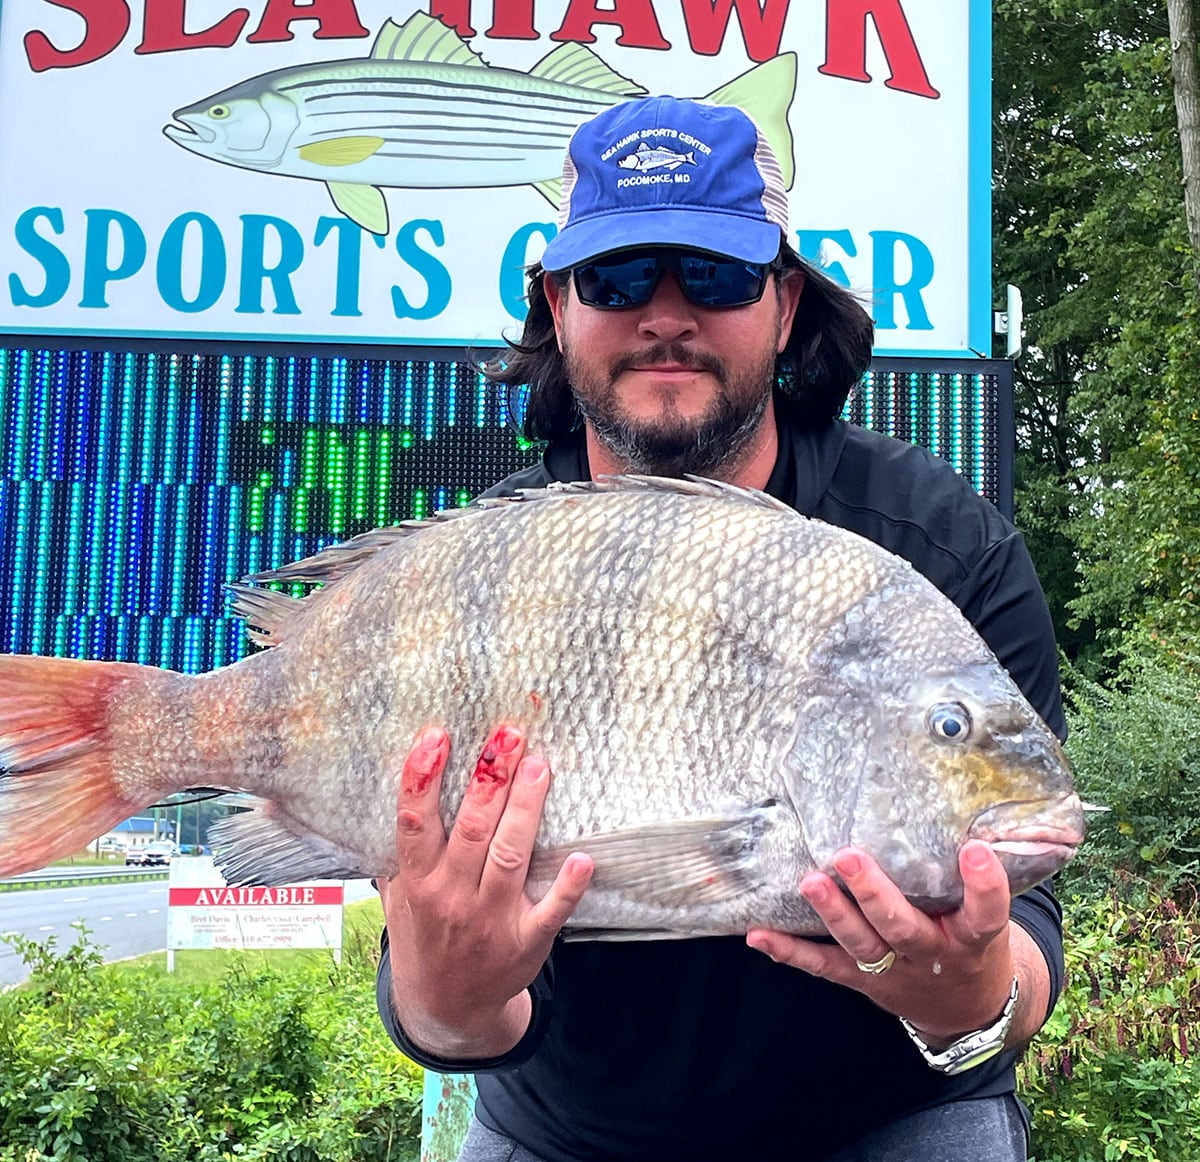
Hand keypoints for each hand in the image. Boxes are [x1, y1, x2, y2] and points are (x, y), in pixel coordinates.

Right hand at [379, 724, 593, 1059]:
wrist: (447, 1009)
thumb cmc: (424, 935)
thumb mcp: (397, 897)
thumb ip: (397, 850)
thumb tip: (395, 788)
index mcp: (418, 881)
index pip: (414, 823)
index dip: (422, 778)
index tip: (435, 735)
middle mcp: (452, 897)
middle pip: (471, 829)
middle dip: (489, 778)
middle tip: (508, 733)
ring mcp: (491, 920)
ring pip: (509, 856)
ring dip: (524, 809)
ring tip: (537, 765)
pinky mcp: (527, 941)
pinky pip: (551, 911)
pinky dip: (568, 886)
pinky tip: (583, 858)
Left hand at [746, 842, 1026, 1045]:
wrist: (966, 1011)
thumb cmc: (970, 943)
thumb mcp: (984, 918)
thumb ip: (969, 879)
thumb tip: (962, 813)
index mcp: (971, 939)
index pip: (986, 914)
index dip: (983, 885)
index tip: (974, 849)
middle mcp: (931, 955)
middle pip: (903, 927)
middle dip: (874, 894)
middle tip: (849, 855)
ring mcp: (894, 973)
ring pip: (861, 945)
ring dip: (833, 913)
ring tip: (811, 883)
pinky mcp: (863, 982)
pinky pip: (824, 967)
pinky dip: (791, 952)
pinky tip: (760, 936)